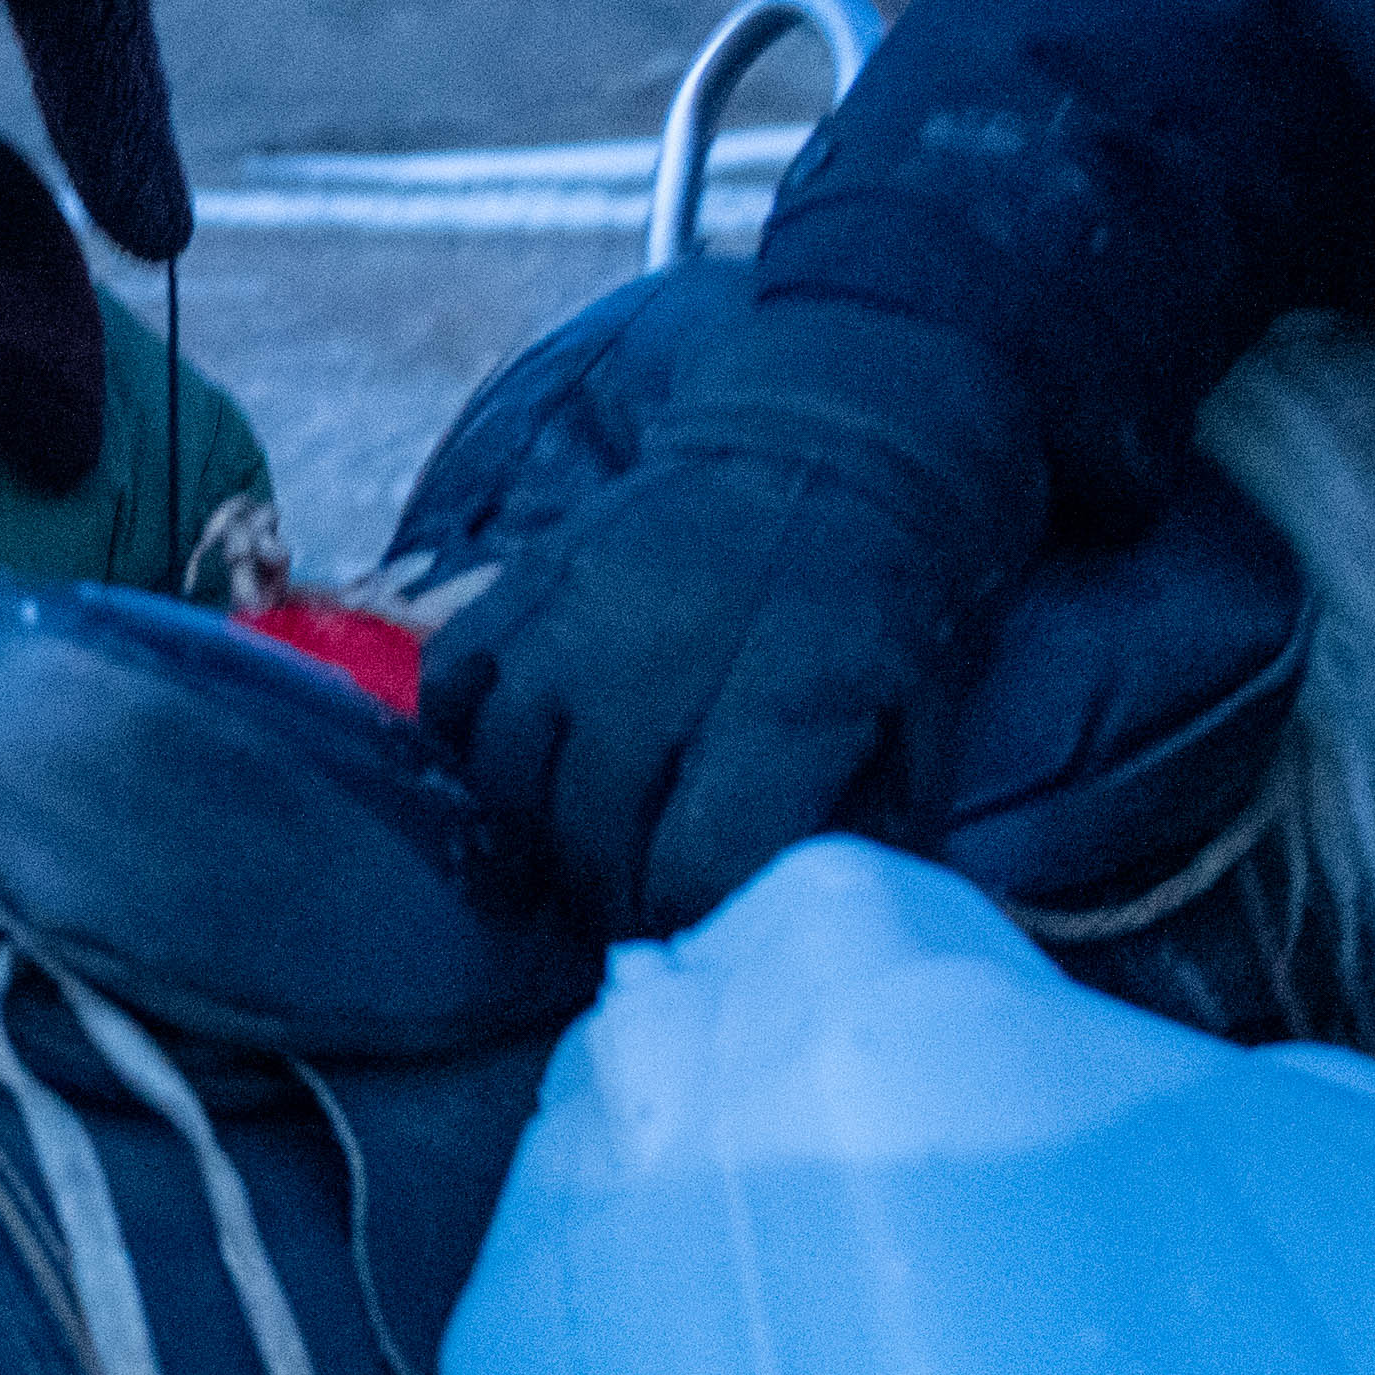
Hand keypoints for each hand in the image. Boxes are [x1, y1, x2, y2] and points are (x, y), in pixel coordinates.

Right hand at [428, 295, 1044, 934]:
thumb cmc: (883, 610)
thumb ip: (863, 832)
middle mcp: (667, 644)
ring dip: (537, 836)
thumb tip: (790, 934)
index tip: (704, 928)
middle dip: (614, 896)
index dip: (695, 916)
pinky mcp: (526, 574)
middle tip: (637, 911)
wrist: (831, 440)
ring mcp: (579, 605)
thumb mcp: (918, 724)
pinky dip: (470, 750)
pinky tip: (518, 780)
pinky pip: (455, 692)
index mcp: (788, 687)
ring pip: (510, 771)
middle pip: (594, 830)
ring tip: (578, 856)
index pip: (699, 857)